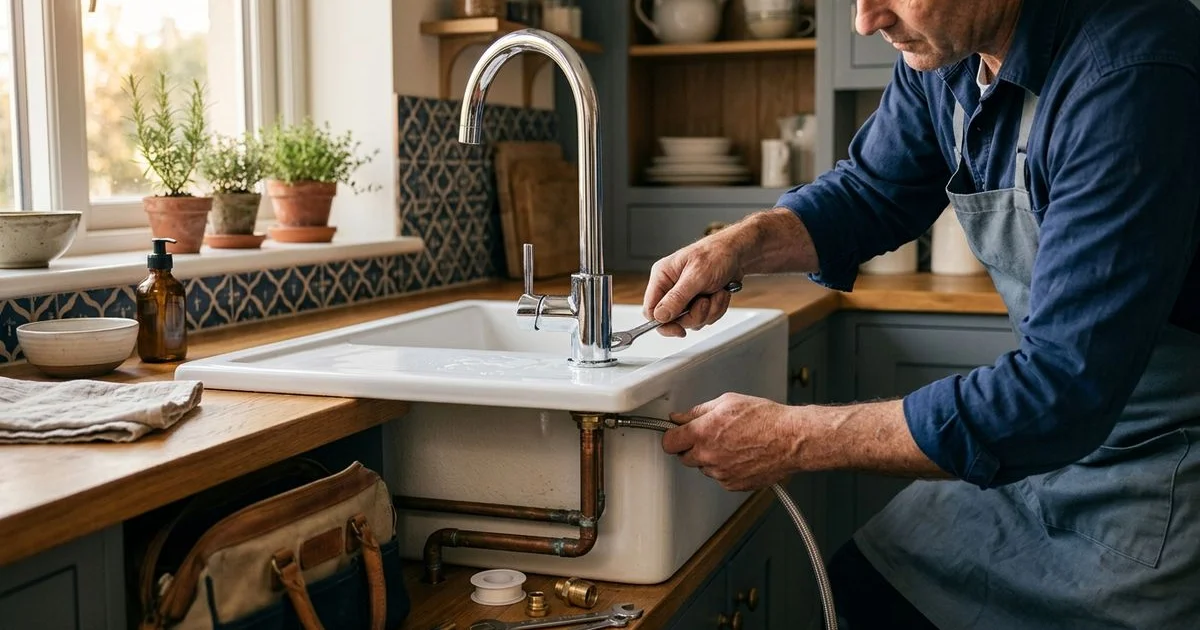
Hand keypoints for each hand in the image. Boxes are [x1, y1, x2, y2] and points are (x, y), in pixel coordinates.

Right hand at [641, 232, 744, 337]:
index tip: (679, 329)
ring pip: (691, 321)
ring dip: (709, 310)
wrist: (739, 254)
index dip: (662, 323)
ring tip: (716, 292)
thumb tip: (660, 316)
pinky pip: (704, 318)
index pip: (650, 310)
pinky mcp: (697, 302)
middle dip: (695, 314)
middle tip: (705, 301)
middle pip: (673, 320)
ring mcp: (685, 297)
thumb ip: (677, 297)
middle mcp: (670, 288)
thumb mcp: (697, 275)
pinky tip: (719, 294)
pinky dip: (716, 309)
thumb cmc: (717, 255)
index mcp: (662, 276)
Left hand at [661, 393, 799, 491]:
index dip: (672, 437)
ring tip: (733, 443)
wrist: (791, 439)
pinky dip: (726, 468)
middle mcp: (708, 455)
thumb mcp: (728, 402)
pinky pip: (721, 477)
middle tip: (710, 435)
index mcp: (702, 433)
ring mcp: (721, 472)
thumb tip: (681, 418)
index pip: (669, 442)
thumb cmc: (766, 419)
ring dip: (711, 458)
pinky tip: (741, 455)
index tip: (676, 434)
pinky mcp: (733, 484)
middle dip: (692, 447)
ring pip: (704, 467)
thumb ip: (698, 412)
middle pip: (685, 457)